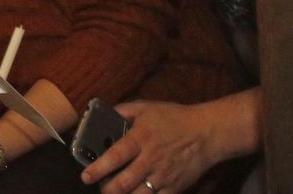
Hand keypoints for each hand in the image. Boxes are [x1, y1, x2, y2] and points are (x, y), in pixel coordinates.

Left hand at [79, 101, 226, 193]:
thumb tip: (103, 114)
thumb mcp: (147, 107)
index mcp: (141, 139)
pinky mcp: (175, 187)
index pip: (115, 156)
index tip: (85, 176)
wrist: (206, 133)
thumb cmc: (174, 119)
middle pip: (123, 183)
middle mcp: (150, 160)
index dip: (98, 168)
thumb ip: (123, 110)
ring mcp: (163, 176)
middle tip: (100, 187)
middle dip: (107, 190)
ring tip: (115, 192)